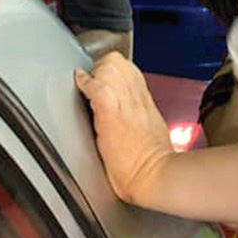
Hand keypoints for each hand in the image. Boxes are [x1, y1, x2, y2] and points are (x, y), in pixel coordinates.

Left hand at [75, 53, 174, 206]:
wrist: (156, 175)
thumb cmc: (153, 163)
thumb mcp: (153, 132)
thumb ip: (141, 119)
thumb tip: (132, 119)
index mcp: (145, 104)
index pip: (130, 70)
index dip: (114, 69)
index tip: (102, 76)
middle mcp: (137, 99)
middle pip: (118, 63)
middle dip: (101, 66)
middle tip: (92, 80)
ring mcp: (125, 105)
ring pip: (108, 68)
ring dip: (93, 73)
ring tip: (86, 84)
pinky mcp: (112, 115)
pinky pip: (97, 88)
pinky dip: (86, 83)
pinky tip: (80, 85)